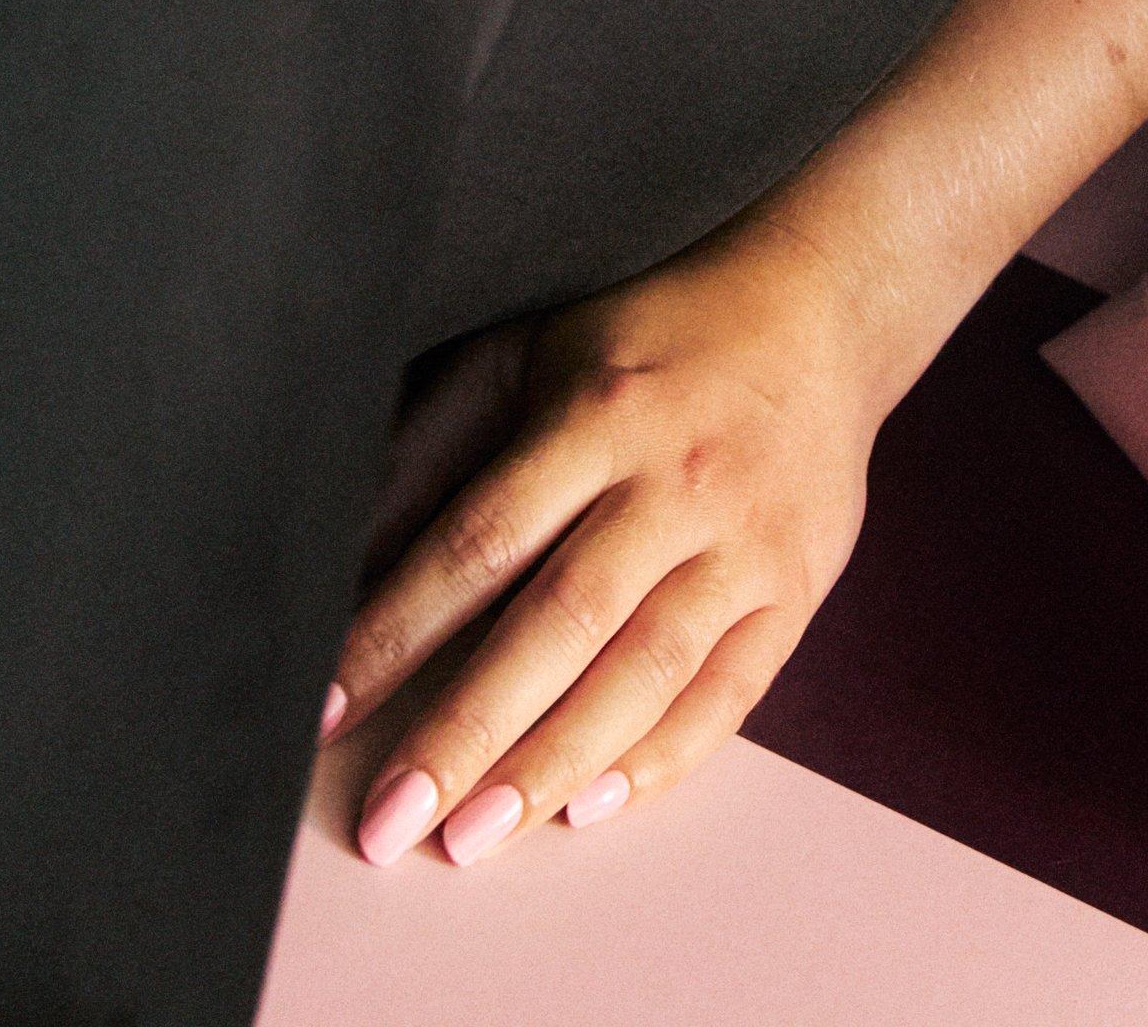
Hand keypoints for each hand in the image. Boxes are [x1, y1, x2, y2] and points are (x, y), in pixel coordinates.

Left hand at [330, 221, 891, 866]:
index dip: (396, 631)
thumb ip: (438, 447)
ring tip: (471, 840)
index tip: (326, 715)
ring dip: (553, 765)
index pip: (482, 540)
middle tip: (391, 822)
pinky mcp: (800, 584)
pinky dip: (661, 758)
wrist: (821, 307)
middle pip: (563, 621)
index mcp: (601, 412)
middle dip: (468, 731)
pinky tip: (590, 808)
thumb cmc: (649, 334)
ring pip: (646, 671)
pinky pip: (731, 692)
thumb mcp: (531, 349)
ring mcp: (748, 538)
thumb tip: (342, 560)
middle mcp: (678, 478)